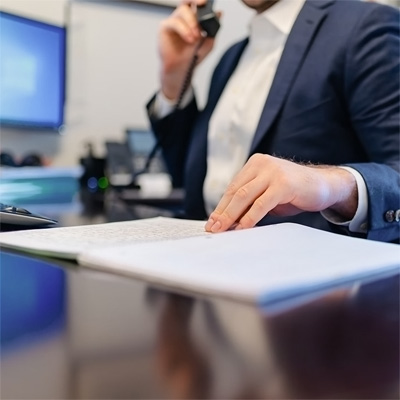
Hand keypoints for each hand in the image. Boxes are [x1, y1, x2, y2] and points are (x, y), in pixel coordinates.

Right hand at [159, 0, 217, 100]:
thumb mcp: (208, 43)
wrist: (181, 70)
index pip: (196, 3)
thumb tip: (219, 13)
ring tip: (195, 37)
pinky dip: (184, 30)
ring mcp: (173, 21)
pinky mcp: (164, 27)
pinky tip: (189, 39)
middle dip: (197, 9)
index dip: (200, 0)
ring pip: (183, 10)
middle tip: (202, 18)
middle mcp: (183, 18)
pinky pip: (174, 22)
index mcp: (193, 19)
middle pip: (188, 3)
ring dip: (192, 23)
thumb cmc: (192, 56)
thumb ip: (213, 28)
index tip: (206, 2)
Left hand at [205, 154, 357, 232]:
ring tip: (223, 230)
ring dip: (231, 216)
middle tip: (214, 229)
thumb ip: (250, 202)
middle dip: (222, 212)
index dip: (221, 206)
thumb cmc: (294, 191)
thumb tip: (229, 221)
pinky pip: (261, 203)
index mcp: (254, 164)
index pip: (232, 188)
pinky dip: (250, 218)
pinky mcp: (283, 184)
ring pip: (243, 196)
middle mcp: (261, 164)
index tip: (212, 222)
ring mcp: (272, 172)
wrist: (324, 186)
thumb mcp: (267, 194)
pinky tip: (243, 228)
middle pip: (235, 192)